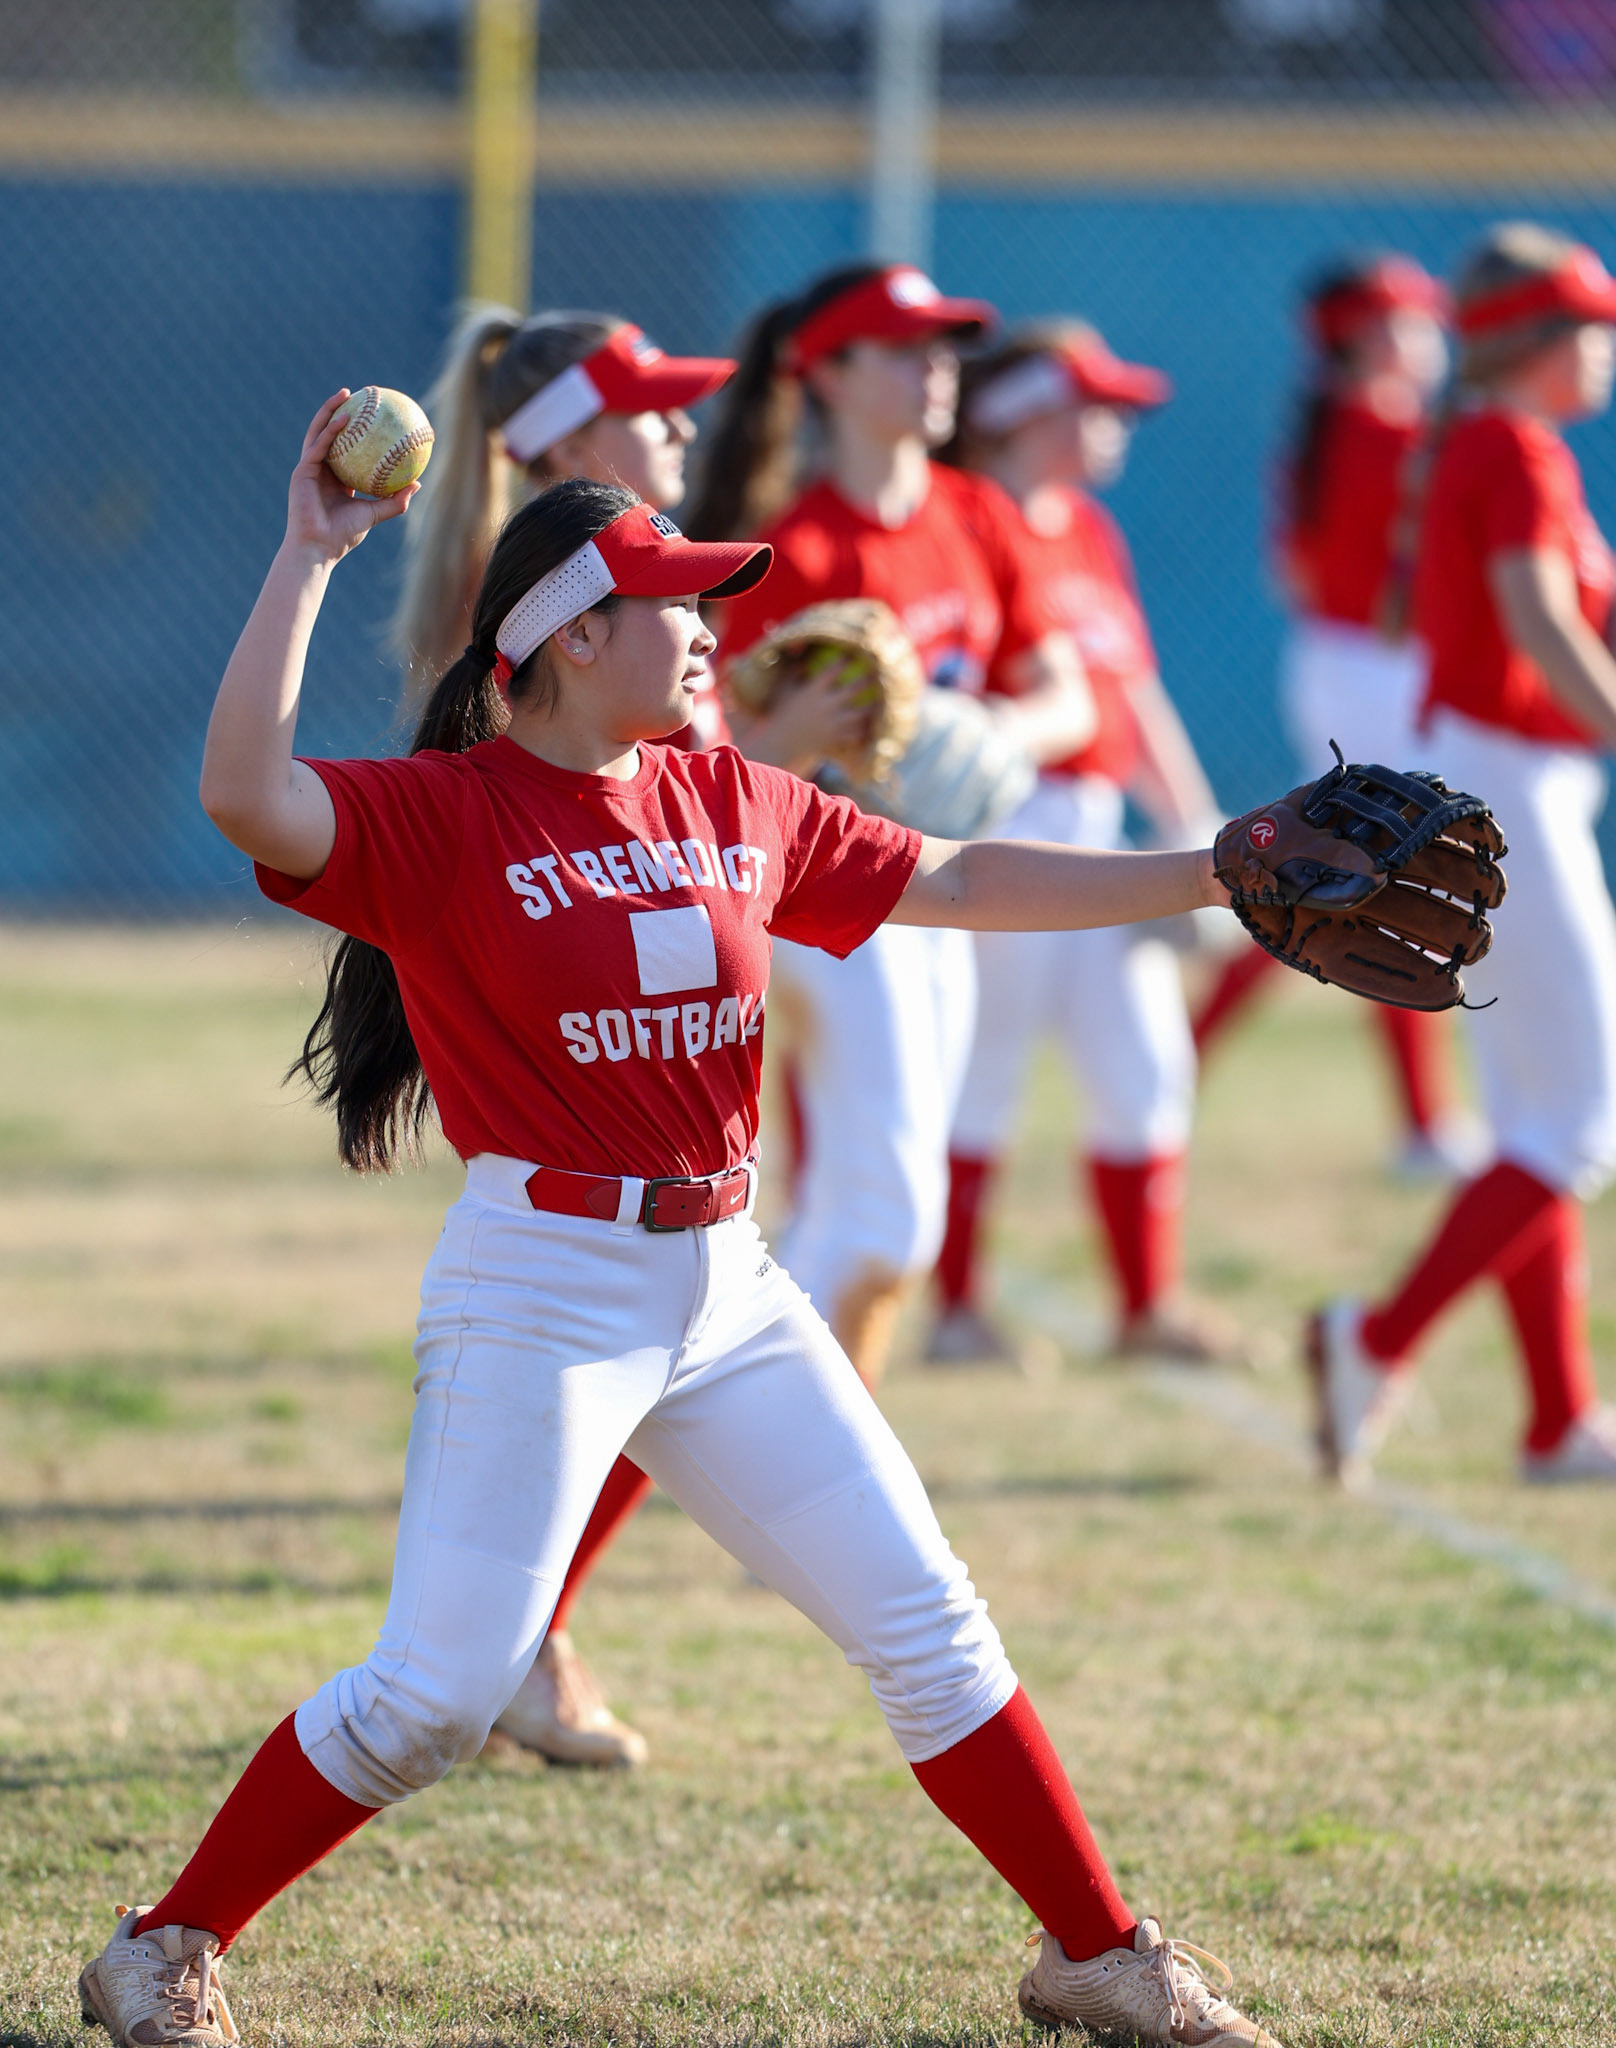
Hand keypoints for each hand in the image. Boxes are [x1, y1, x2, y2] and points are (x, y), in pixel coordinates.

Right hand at [285, 390, 417, 565]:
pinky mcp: (302, 471)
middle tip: (359, 394)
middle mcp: (321, 469)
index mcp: (335, 478)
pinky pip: (318, 446)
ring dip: (330, 410)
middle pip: (329, 432)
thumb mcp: (375, 513)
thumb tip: (418, 484)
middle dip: (340, 409)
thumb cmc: (345, 535)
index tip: (371, 414)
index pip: (345, 447)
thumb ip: (395, 500)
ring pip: (319, 431)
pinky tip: (344, 418)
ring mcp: (309, 468)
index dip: (356, 429)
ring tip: (346, 394)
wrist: (319, 548)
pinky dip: (330, 431)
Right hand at [731, 657, 874, 774]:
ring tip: (882, 701)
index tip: (855, 652)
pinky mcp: (835, 738)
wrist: (783, 743)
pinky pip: (855, 734)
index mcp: (813, 692)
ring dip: (871, 708)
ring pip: (859, 715)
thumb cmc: (783, 712)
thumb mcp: (785, 689)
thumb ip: (794, 670)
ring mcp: (832, 723)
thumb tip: (801, 650)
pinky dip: (864, 729)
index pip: (832, 671)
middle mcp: (825, 706)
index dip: (844, 660)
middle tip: (879, 673)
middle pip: (852, 691)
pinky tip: (873, 725)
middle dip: (866, 681)